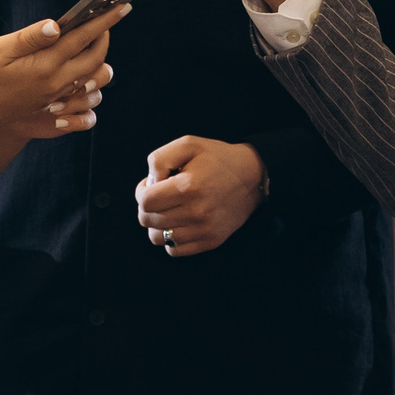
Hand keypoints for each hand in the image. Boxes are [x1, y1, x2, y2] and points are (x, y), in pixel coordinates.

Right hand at [0, 8, 123, 143]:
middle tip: (106, 17)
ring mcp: (54, 96)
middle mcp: (55, 84)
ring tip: (95, 38)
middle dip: (104, 37)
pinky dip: (87, 73)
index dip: (104, 21)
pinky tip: (80, 63)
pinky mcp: (49, 104)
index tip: (121, 7)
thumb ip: (30, 37)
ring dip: (98, 57)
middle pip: (95, 59)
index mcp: (45, 67)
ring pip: (90, 77)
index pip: (82, 39)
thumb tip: (58, 24)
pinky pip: (79, 89)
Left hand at [135, 137, 264, 256]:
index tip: (151, 185)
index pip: (145, 202)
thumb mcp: (188, 144)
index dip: (142, 192)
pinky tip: (180, 223)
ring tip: (169, 210)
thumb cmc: (218, 159)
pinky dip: (171, 239)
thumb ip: (160, 159)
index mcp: (188, 187)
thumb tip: (150, 183)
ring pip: (158, 238)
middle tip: (161, 196)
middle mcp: (196, 212)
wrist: (253, 177)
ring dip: (157, 224)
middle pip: (147, 220)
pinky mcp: (211, 241)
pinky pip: (174, 250)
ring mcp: (204, 229)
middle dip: (147, 207)